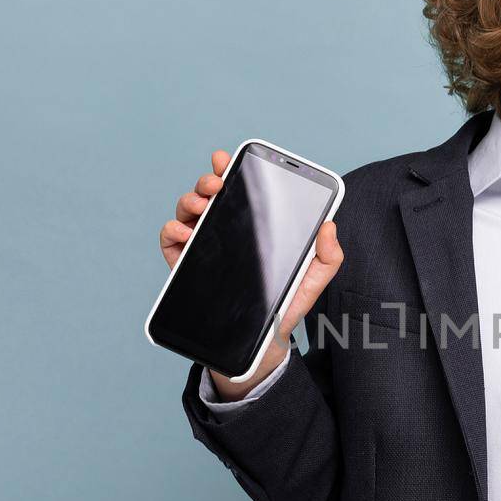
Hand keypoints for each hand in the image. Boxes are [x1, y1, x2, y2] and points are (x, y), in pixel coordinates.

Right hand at [161, 150, 344, 398]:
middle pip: (209, 193)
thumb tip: (330, 224)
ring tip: (203, 205)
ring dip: (190, 200)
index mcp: (252, 225)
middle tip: (218, 183)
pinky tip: (186, 232)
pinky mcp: (184, 262)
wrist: (263, 341)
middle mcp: (225, 229)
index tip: (229, 159)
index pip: (240, 190)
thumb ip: (329, 254)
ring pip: (188, 209)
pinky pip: (171, 238)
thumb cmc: (286, 304)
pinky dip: (173, 229)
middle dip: (209, 179)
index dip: (231, 170)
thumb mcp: (313, 279)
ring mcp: (202, 244)